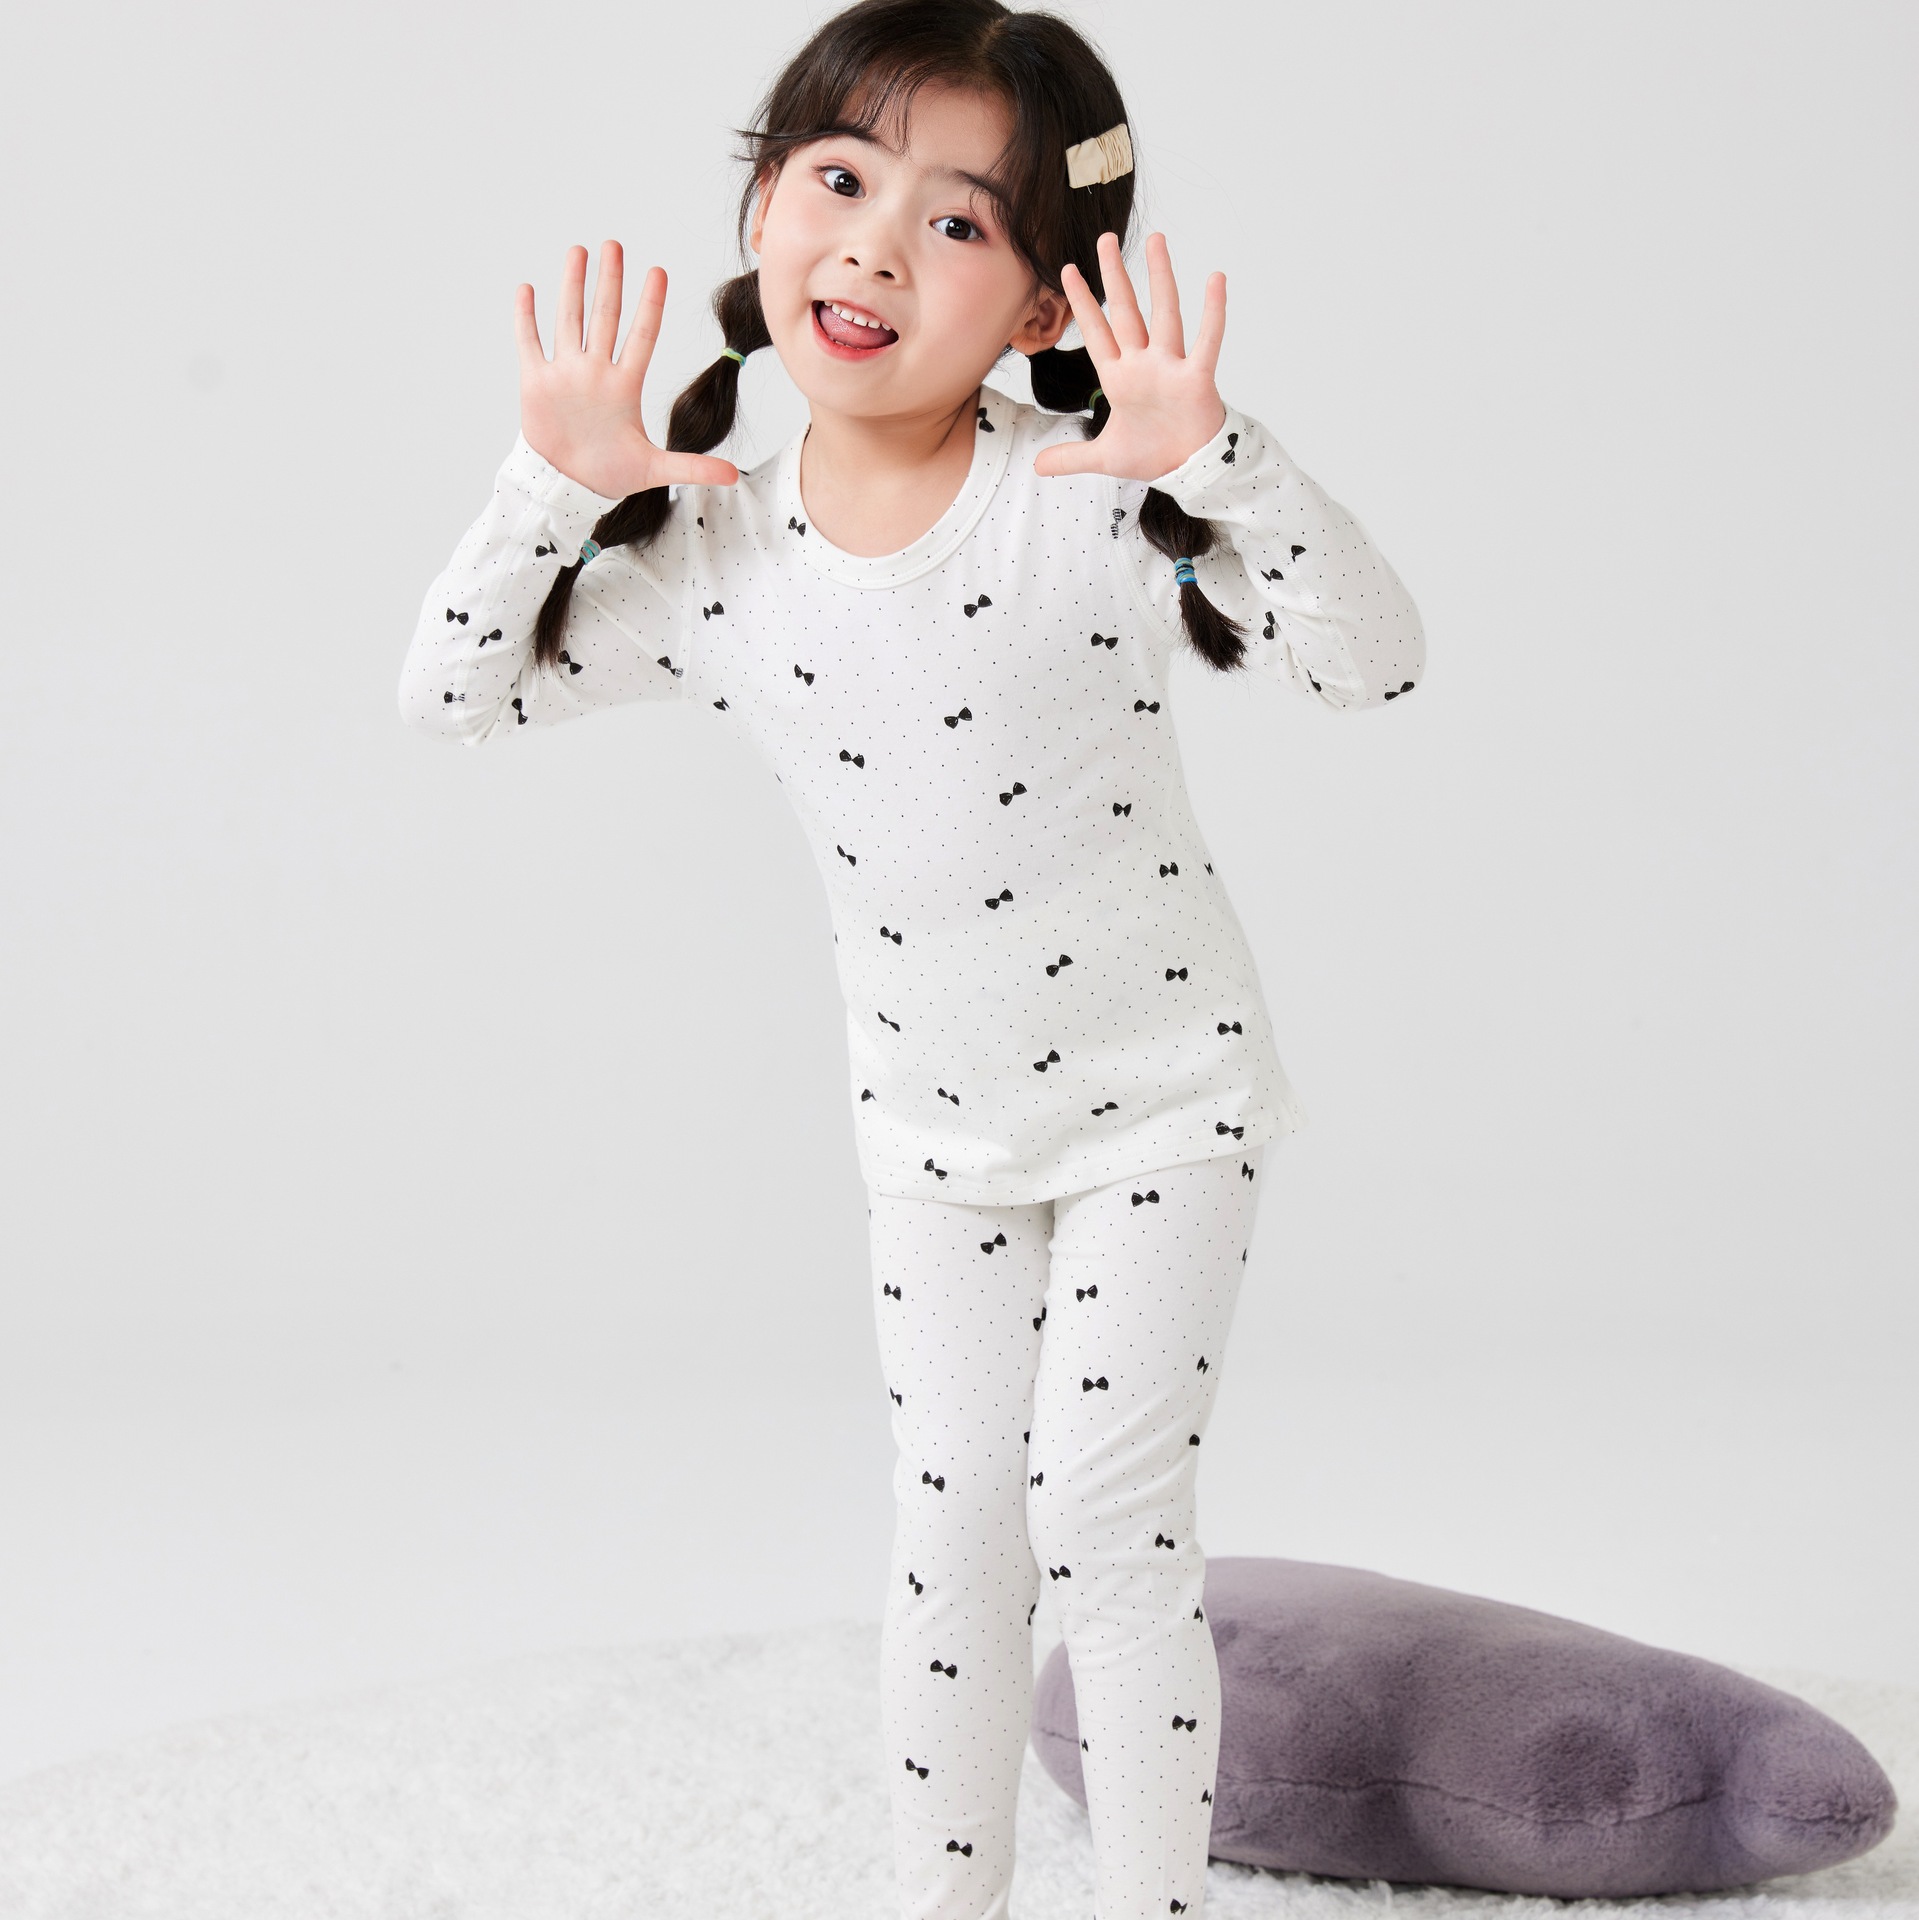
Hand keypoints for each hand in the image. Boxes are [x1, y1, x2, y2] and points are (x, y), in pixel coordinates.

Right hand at [515, 241, 740, 497]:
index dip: (650, 305)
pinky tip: (527, 289)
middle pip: (605, 317)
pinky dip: (526, 319)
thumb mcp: (655, 470)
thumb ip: (693, 468)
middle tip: (614, 244)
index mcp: (625, 386)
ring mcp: (566, 374)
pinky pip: (530, 344)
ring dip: (572, 286)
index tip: (657, 272)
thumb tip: (733, 476)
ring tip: (579, 251)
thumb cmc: (610, 474)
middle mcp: (596, 372)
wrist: (569, 485)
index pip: (642, 336)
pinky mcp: (537, 383)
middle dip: (609, 280)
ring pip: (569, 319)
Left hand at [1031, 231, 1226, 482]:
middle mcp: (1143, 364)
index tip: (1068, 271)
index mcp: (1119, 378)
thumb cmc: (1153, 455)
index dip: (1081, 302)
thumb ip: (1070, 457)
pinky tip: (1215, 280)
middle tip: (1105, 238)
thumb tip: (1036, 466)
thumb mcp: (1103, 457)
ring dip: (1160, 277)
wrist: (1189, 469)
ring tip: (1156, 241)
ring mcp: (1170, 367)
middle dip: (1115, 276)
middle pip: (1126, 311)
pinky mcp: (1196, 377)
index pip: (1096, 331)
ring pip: (1164, 313)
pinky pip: (1206, 340)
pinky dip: (1213, 312)